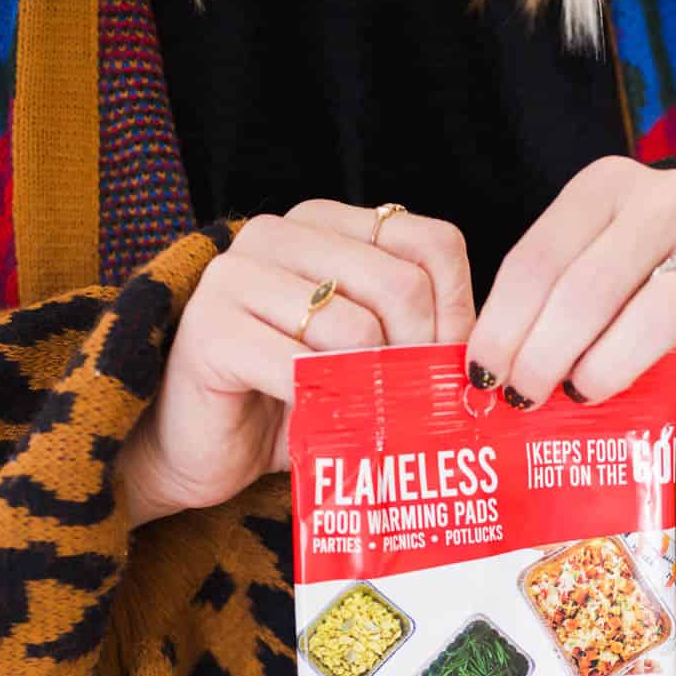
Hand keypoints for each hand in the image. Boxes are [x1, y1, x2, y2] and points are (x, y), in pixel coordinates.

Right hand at [119, 202, 474, 527]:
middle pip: (401, 286)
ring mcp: (238, 274)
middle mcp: (280, 233)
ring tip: (364, 423)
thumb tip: (482, 356)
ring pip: (356, 328)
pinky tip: (319, 426)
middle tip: (411, 411)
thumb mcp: (365, 358)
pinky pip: (302, 367)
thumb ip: (414, 334)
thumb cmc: (285, 405)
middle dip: (418, 361)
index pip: (432, 243)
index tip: (447, 373)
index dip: (457, 315)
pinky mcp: (211, 327)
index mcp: (326, 224)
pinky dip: (325, 408)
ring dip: (372, 392)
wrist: (193, 451)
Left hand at [466, 157, 675, 438]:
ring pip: (663, 309)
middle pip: (591, 287)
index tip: (483, 376)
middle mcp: (670, 199)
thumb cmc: (639, 290)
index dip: (504, 324)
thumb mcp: (585, 273)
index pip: (539, 259)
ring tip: (582, 398)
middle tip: (524, 400)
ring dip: (612, 364)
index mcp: (607, 186)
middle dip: (545, 353)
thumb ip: (542, 304)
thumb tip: (483, 372)